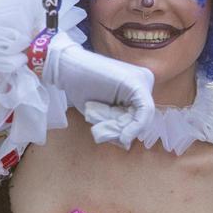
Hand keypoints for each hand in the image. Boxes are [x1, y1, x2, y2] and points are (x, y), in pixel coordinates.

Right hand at [42, 33, 154, 147]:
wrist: (67, 68)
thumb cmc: (81, 87)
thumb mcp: (102, 112)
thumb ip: (115, 126)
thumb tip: (127, 144)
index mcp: (137, 86)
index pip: (141, 115)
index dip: (126, 130)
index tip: (107, 129)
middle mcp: (144, 81)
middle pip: (144, 117)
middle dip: (125, 129)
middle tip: (104, 126)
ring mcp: (143, 80)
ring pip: (144, 117)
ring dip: (125, 128)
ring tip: (102, 121)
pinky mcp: (138, 85)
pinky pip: (145, 112)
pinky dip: (135, 127)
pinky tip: (124, 135)